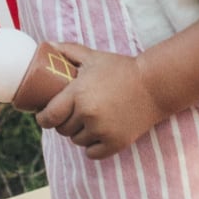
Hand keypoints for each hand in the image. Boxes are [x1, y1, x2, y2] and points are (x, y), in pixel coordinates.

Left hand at [36, 42, 162, 158]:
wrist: (154, 85)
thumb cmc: (121, 69)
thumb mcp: (94, 57)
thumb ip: (68, 51)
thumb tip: (46, 45)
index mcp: (78, 93)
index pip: (49, 116)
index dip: (43, 118)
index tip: (44, 117)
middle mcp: (88, 114)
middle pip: (62, 129)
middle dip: (64, 123)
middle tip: (72, 114)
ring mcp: (102, 130)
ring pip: (77, 141)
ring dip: (79, 134)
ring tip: (89, 121)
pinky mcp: (116, 143)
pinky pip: (92, 153)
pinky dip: (93, 146)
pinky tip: (98, 134)